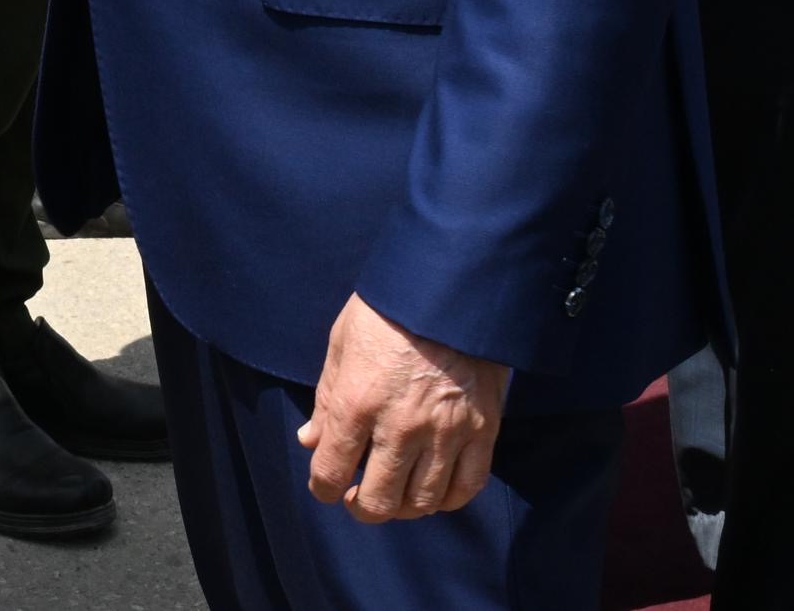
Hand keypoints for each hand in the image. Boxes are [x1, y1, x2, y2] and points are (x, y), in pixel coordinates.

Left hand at [298, 289, 506, 520]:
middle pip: (379, 500)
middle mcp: (400, 426)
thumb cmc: (388, 308)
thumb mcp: (342, 343)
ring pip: (422, 502)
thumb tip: (311, 441)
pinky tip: (433, 490)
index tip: (326, 486)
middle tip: (359, 497)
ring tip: (395, 494)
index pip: (331, 471)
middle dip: (362, 507)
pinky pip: (465, 486)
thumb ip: (326, 398)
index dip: (322, 488)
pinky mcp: (481, 429)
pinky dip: (447, 499)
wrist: (452, 285)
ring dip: (403, 508)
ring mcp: (445, 431)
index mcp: (357, 401)